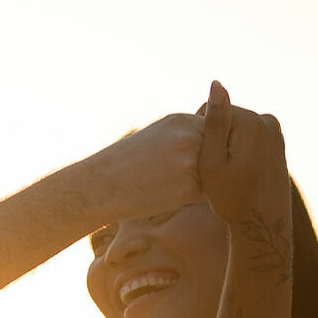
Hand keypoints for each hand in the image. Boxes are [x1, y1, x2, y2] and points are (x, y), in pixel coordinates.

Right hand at [82, 111, 203, 223]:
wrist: (103, 184)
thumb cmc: (129, 161)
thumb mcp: (158, 134)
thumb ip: (186, 133)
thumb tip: (213, 137)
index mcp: (183, 120)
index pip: (214, 133)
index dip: (203, 149)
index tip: (180, 159)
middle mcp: (190, 137)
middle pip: (214, 154)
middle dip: (202, 165)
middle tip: (172, 173)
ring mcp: (191, 163)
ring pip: (209, 175)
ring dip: (195, 181)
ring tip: (165, 181)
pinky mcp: (189, 188)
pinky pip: (200, 194)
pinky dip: (185, 196)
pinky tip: (163, 192)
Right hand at [196, 80, 288, 229]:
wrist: (263, 224)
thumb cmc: (232, 197)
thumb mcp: (213, 161)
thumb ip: (214, 122)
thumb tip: (217, 83)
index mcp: (252, 121)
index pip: (213, 111)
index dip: (202, 136)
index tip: (206, 161)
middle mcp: (268, 121)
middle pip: (228, 119)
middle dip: (219, 140)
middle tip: (219, 171)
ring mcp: (277, 132)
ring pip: (238, 129)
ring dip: (229, 146)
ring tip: (231, 173)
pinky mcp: (279, 143)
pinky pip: (250, 139)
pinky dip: (241, 152)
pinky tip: (242, 173)